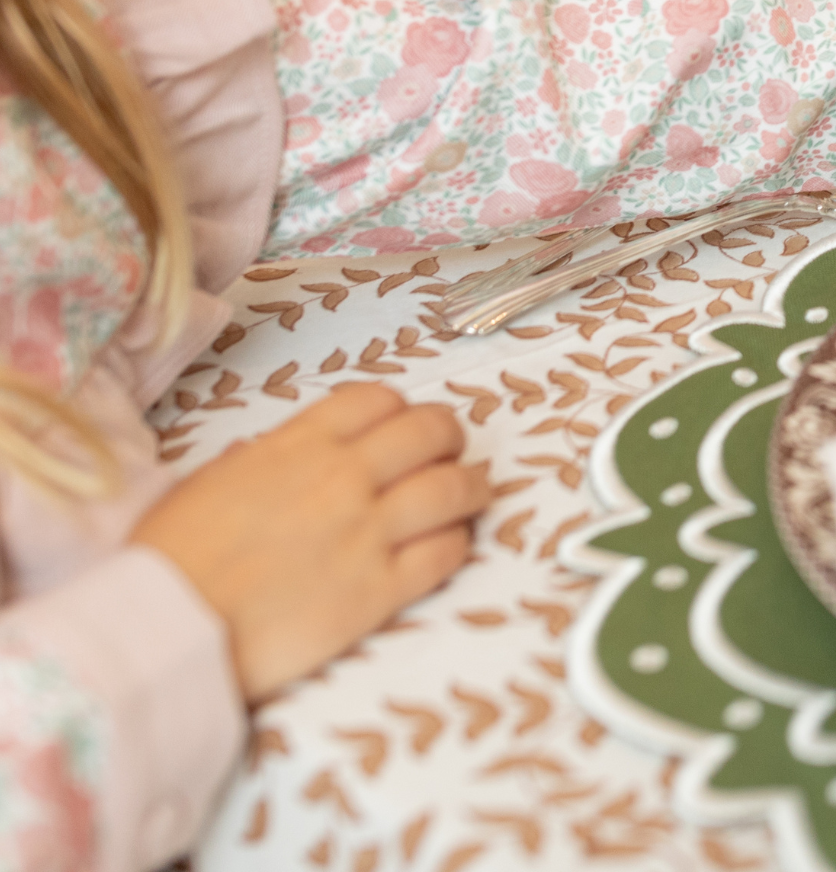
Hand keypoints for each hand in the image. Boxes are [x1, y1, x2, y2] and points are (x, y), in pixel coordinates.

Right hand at [132, 383, 490, 701]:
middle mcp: (344, 477)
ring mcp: (366, 532)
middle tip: (450, 452)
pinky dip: (458, 542)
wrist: (161, 634)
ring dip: (471, 486)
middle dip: (448, 438)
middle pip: (429, 432)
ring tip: (474, 492)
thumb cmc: (168, 562)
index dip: (399, 409)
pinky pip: (444, 553)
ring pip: (452, 488)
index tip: (402, 425)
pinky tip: (452, 543)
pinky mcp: (378, 592)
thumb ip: (262, 461)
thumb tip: (280, 457)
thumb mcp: (209, 483)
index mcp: (300, 444)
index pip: (377, 400)